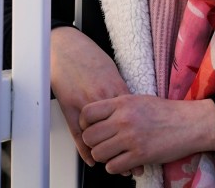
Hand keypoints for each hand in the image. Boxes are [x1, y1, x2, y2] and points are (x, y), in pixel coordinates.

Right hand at [50, 27, 130, 168]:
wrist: (65, 46)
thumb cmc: (87, 55)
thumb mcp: (111, 70)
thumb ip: (120, 90)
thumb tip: (132, 105)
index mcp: (115, 87)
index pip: (132, 118)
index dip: (141, 136)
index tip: (149, 150)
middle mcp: (102, 97)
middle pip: (119, 131)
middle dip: (128, 150)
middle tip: (137, 166)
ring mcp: (85, 103)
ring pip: (99, 136)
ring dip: (108, 153)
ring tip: (117, 168)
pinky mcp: (69, 106)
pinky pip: (78, 134)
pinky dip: (85, 149)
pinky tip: (92, 159)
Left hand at [79, 94, 214, 174]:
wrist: (190, 123)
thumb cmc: (165, 112)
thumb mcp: (137, 100)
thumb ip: (116, 107)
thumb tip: (97, 118)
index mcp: (121, 102)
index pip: (87, 113)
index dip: (84, 124)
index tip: (90, 129)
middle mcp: (123, 119)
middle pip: (89, 136)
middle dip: (93, 144)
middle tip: (102, 145)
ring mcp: (131, 138)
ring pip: (98, 154)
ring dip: (103, 157)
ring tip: (113, 154)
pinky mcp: (140, 155)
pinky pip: (113, 167)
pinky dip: (115, 167)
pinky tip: (123, 161)